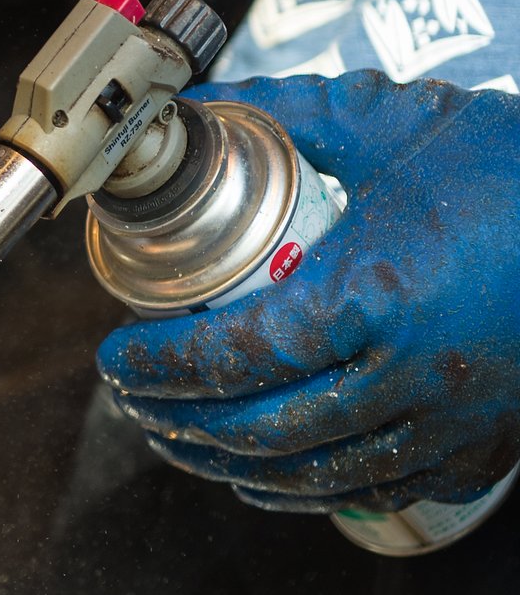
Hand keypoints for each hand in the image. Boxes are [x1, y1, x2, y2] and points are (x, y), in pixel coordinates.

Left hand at [97, 72, 519, 510]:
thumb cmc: (516, 173)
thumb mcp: (399, 125)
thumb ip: (296, 114)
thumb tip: (208, 104)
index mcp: (375, 294)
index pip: (234, 353)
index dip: (160, 365)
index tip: (115, 354)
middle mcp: (407, 376)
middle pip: (257, 428)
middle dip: (177, 420)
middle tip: (133, 397)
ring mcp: (447, 425)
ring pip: (310, 473)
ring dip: (227, 462)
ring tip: (179, 436)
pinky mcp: (476, 451)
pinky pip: (371, 490)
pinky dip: (304, 488)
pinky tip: (269, 472)